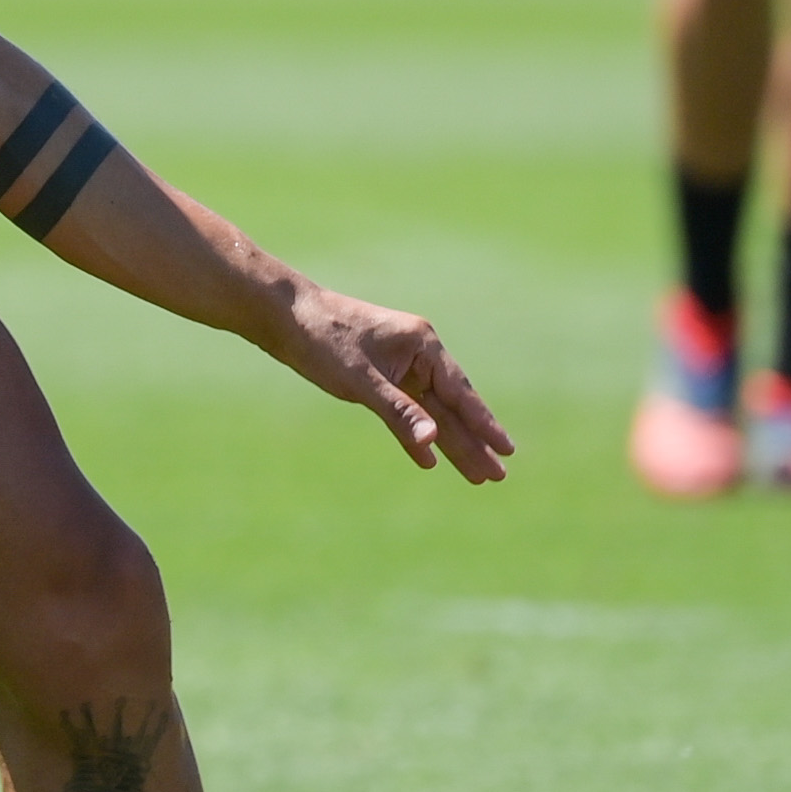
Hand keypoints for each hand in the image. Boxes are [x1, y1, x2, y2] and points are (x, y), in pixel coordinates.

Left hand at [270, 282, 515, 483]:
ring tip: (476, 475)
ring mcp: (399, 366)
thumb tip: (434, 441)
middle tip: (497, 476)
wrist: (283, 316)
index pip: (459, 392)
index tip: (507, 448)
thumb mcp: (361, 380)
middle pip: (451, 406)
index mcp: (421, 345)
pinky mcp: (379, 377)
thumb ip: (399, 412)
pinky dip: (417, 434)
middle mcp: (417, 355)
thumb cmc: (322, 339)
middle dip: (473, 443)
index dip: (484, 424)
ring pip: (431, 413)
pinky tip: (429, 457)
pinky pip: (406, 412)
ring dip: (450, 443)